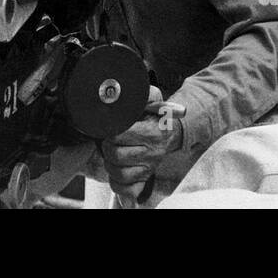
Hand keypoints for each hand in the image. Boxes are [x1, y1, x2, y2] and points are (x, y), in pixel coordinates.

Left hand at [101, 86, 182, 202]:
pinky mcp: (145, 179)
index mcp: (153, 132)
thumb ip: (143, 93)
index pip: (119, 135)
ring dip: (110, 163)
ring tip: (113, 152)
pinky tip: (117, 169)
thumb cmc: (154, 114)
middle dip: (107, 146)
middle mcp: (153, 153)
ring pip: (118, 172)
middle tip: (110, 139)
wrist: (169, 132)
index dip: (111, 130)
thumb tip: (122, 88)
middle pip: (116, 155)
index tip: (112, 127)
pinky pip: (126, 189)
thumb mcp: (151, 98)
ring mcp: (149, 168)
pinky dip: (117, 182)